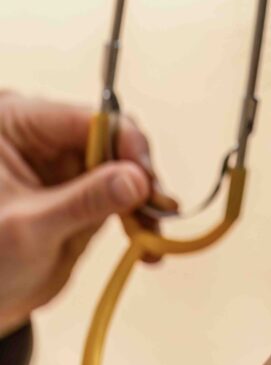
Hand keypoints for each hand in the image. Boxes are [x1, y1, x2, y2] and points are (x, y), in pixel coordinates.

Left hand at [0, 92, 155, 334]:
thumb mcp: (28, 229)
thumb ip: (83, 201)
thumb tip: (138, 180)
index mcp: (18, 127)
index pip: (87, 120)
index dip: (125, 143)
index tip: (145, 177)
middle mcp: (48, 140)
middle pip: (116, 140)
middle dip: (140, 174)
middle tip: (156, 207)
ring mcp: (72, 167)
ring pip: (128, 168)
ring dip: (147, 199)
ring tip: (154, 232)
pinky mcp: (90, 193)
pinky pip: (128, 195)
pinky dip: (142, 217)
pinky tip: (150, 244)